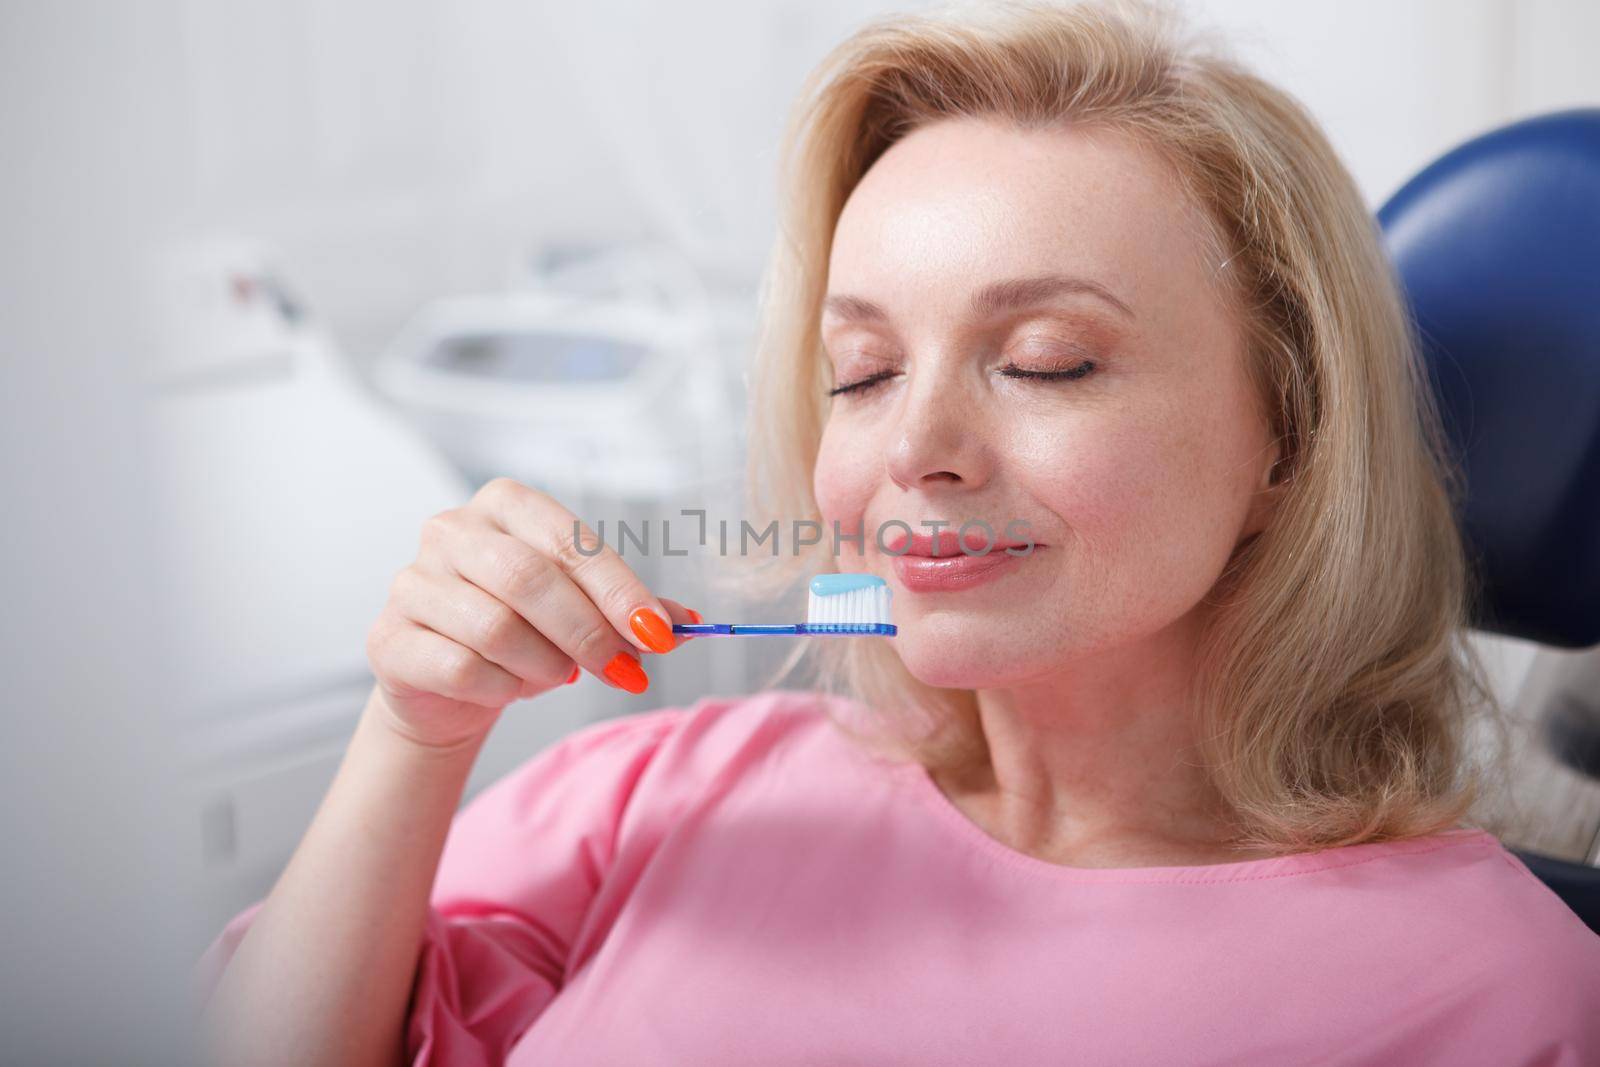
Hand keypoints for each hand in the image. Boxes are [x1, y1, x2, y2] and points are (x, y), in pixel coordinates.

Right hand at [364, 477, 696, 749]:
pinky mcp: (389, 637)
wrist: (447, 684)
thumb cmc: (524, 632)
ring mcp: (412, 581)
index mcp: (506, 505)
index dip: (619, 590)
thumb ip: (631, 611)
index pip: (570, 541)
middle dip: (587, 632)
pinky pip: (460, 666)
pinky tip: (511, 688)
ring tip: (560, 676)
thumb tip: (688, 622)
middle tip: (625, 671)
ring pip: (495, 626)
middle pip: (528, 579)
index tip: (659, 636)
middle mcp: (452, 530)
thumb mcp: (582, 611)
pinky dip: (501, 687)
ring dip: (545, 664)